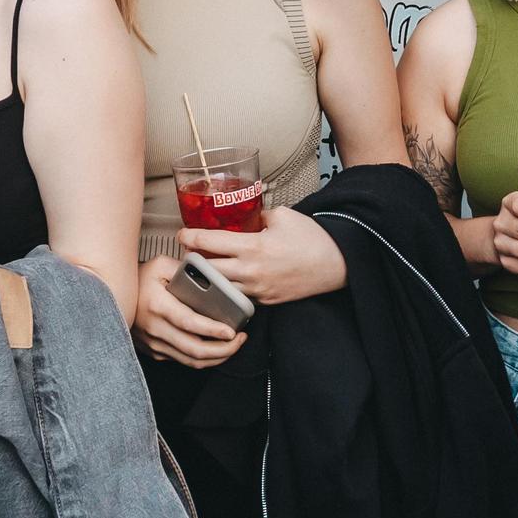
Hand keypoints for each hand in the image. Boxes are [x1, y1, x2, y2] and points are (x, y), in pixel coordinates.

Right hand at [132, 254, 247, 368]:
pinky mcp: (154, 351)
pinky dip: (202, 358)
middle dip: (224, 350)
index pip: (190, 323)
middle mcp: (155, 329)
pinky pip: (182, 361)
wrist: (112, 296)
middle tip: (240, 340)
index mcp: (158, 306)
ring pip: (190, 361)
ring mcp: (154, 343)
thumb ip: (185, 268)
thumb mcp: (160, 264)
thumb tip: (210, 275)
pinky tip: (214, 348)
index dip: (213, 331)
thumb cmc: (138, 278)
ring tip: (232, 345)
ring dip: (216, 357)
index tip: (232, 332)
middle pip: (194, 350)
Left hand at [177, 208, 345, 303]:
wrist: (336, 265)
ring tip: (200, 270)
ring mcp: (257, 290)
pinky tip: (223, 284)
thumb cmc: (312, 239)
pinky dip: (226, 291)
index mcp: (253, 247)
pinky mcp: (265, 301)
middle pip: (207, 270)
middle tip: (186, 253)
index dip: (190, 237)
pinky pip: (237, 298)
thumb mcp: (283, 216)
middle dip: (191, 261)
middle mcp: (250, 271)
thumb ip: (259, 216)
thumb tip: (246, 216)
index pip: (210, 243)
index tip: (181, 234)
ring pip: (219, 289)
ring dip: (207, 280)